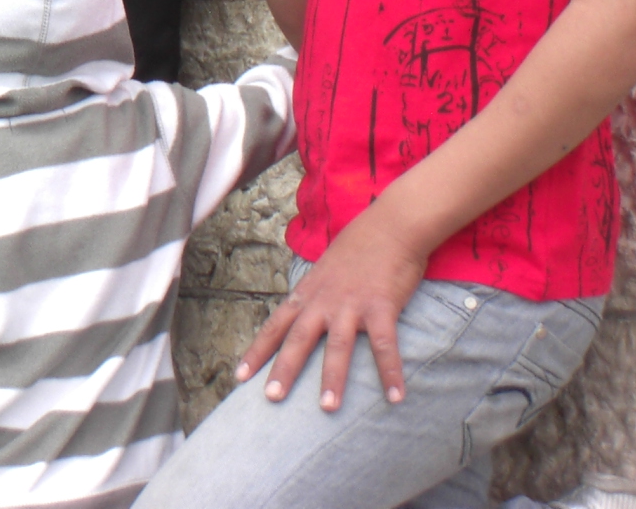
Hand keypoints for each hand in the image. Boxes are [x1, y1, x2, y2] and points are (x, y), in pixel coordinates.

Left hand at [237, 208, 427, 408]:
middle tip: (271, 398)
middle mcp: (323, 300)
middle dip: (283, 369)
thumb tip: (302, 317)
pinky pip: (384, 345)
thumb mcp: (324, 272)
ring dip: (332, 378)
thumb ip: (314, 296)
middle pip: (297, 339)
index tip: (239, 376)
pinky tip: (396, 397)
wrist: (388, 226)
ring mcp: (351, 304)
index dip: (257, 351)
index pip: (275, 325)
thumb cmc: (358, 250)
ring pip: (337, 346)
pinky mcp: (380, 306)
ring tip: (326, 408)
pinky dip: (391, 371)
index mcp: (307, 294)